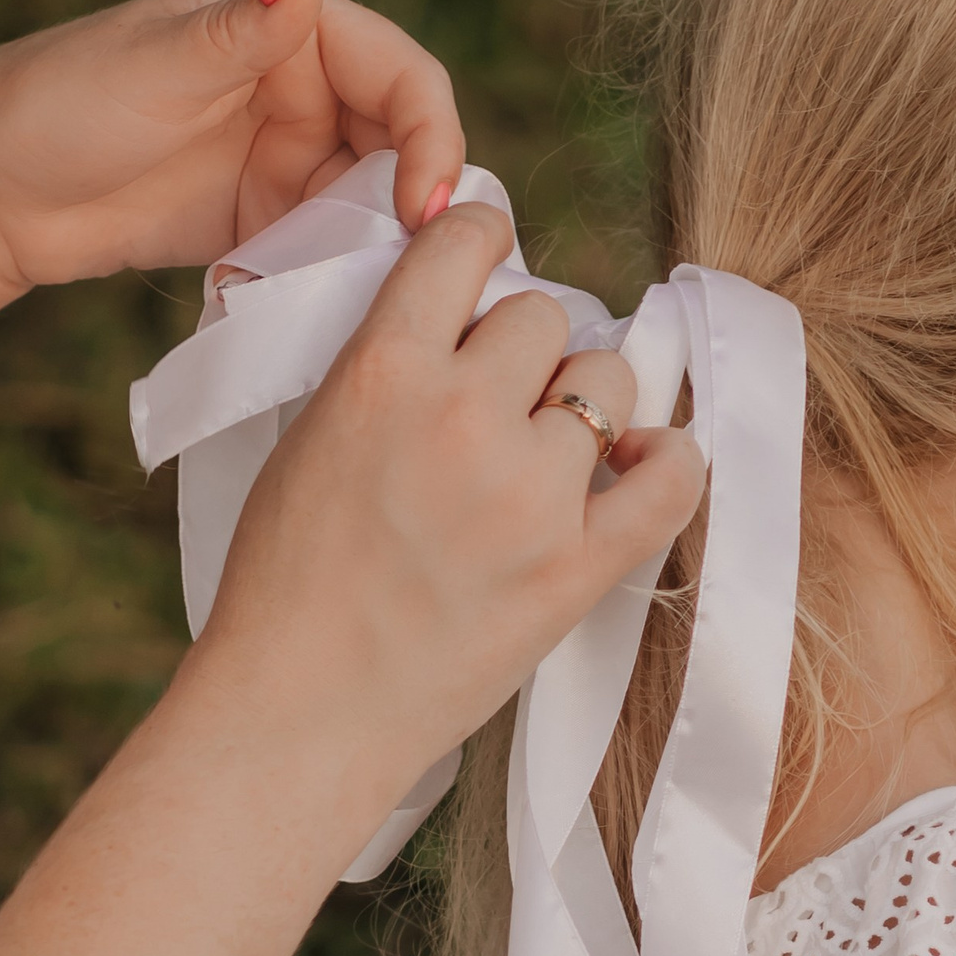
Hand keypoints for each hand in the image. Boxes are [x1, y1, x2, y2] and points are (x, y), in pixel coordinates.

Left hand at [0, 0, 463, 312]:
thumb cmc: (57, 106)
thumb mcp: (158, 67)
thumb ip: (243, 30)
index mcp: (290, 28)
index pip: (402, 77)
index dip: (433, 137)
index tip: (426, 207)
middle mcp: (301, 88)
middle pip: (403, 145)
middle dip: (421, 203)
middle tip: (422, 271)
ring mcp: (284, 158)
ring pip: (373, 204)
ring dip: (387, 246)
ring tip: (385, 296)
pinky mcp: (261, 222)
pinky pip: (327, 249)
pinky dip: (343, 275)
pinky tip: (345, 308)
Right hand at [183, 200, 708, 792]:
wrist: (297, 712)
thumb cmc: (283, 587)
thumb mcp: (307, 439)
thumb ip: (382, 372)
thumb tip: (456, 329)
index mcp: (383, 371)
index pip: (466, 244)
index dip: (481, 247)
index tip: (485, 268)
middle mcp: (464, 416)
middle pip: (541, 315)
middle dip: (522, 349)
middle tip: (497, 400)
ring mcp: (530, 494)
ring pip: (608, 379)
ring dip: (584, 401)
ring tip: (548, 449)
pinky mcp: (577, 567)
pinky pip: (672, 481)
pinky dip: (669, 462)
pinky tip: (643, 465)